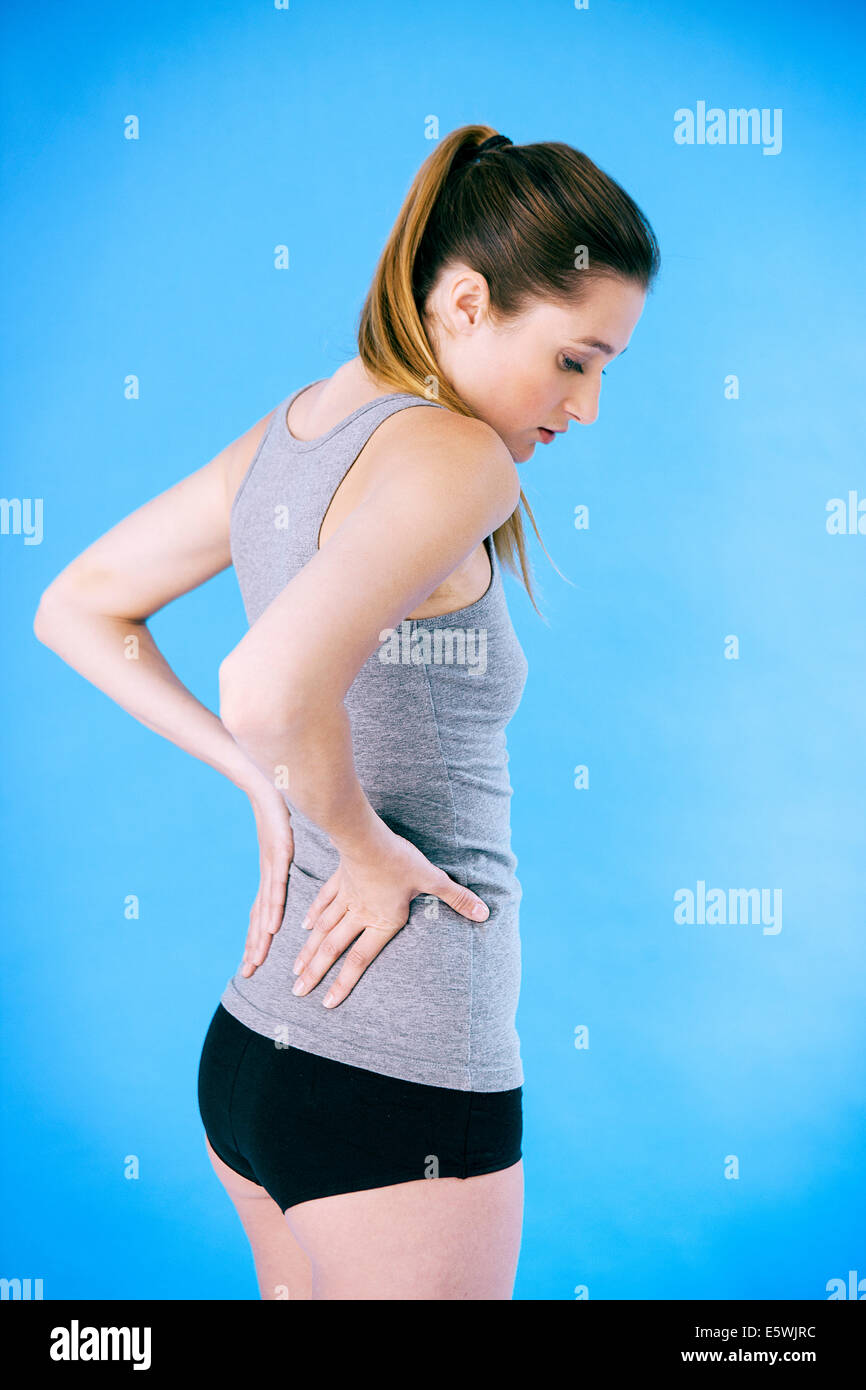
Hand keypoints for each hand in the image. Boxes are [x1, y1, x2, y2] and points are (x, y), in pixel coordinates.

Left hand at [238, 781, 294, 978]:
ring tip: (258, 959)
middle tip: (248, 973)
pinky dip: (272, 908)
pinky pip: (275, 886)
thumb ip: (291, 851)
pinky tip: (271, 926)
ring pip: (264, 907)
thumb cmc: (277, 804)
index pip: (261, 911)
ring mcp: (270, 864)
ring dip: (260, 935)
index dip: (257, 936)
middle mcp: (267, 873)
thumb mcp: (287, 835)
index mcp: (269, 872)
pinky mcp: (277, 852)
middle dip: (253, 945)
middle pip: (258, 916)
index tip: (253, 961)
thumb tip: (296, 856)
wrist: (265, 777)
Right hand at [290, 820, 488, 1007]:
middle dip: (316, 973)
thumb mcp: (433, 879)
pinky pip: (324, 902)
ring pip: (323, 930)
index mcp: (382, 920)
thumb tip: (484, 913)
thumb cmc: (399, 860)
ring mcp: (346, 897)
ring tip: (294, 970)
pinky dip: (314, 916)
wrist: (366, 836)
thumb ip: (457, 898)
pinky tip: (306, 927)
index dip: (344, 983)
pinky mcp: (339, 879)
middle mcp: (359, 914)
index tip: (327, 1003)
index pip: (360, 960)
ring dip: (308, 951)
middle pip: (333, 949)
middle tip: (298, 992)